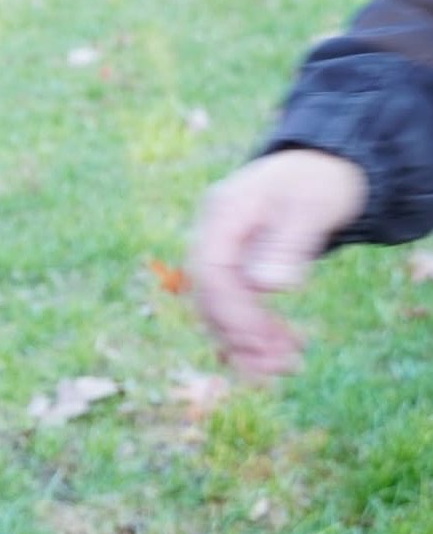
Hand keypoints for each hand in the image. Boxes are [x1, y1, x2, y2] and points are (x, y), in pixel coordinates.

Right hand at [188, 149, 367, 376]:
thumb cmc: (319, 181)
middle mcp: (214, 234)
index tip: (260, 342)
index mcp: (222, 213)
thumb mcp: (311, 207)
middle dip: (240, 334)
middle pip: (211, 293)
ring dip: (248, 339)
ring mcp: (225, 249)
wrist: (324, 166)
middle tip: (278, 367)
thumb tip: (267, 287)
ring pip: (222, 304)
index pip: (210, 271)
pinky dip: (257, 329)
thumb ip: (287, 244)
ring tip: (286, 367)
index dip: (231, 311)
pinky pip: (238, 303)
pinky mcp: (239, 264)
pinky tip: (284, 348)